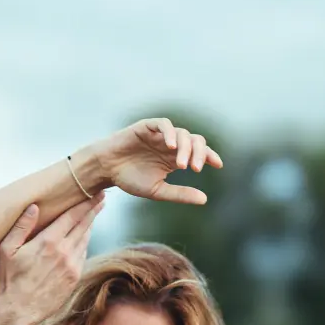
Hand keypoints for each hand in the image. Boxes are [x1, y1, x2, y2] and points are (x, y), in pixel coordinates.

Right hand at [0, 194, 104, 323]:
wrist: (18, 310)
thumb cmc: (9, 278)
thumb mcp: (8, 249)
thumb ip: (21, 226)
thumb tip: (34, 206)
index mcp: (48, 241)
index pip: (72, 216)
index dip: (86, 203)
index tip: (96, 193)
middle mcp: (64, 252)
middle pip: (84, 225)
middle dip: (93, 210)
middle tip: (101, 198)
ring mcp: (72, 266)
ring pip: (85, 240)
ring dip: (90, 226)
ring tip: (93, 214)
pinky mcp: (74, 278)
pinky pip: (83, 255)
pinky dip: (84, 243)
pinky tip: (83, 238)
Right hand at [91, 117, 222, 204]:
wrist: (106, 169)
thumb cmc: (129, 179)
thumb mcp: (157, 191)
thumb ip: (180, 194)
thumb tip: (205, 199)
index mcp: (174, 158)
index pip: (198, 152)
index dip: (210, 156)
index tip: (218, 165)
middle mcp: (169, 144)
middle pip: (194, 141)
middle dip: (200, 153)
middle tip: (196, 169)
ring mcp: (159, 134)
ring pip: (181, 133)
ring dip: (185, 148)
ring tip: (182, 165)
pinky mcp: (146, 127)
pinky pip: (163, 124)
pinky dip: (169, 133)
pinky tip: (170, 146)